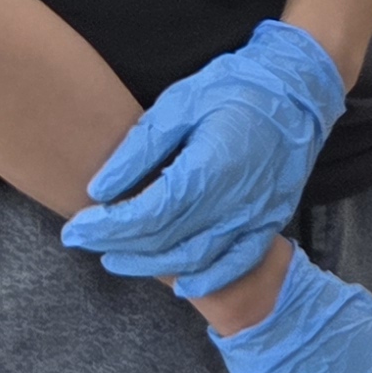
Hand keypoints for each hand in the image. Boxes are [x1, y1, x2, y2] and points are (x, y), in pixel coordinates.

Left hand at [64, 20, 347, 298]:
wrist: (297, 89)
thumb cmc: (234, 88)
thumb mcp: (179, 103)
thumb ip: (140, 149)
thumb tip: (100, 189)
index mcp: (209, 167)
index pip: (148, 213)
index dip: (107, 227)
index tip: (74, 229)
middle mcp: (234, 200)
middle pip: (166, 240)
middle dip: (119, 246)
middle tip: (83, 242)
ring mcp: (256, 215)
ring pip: (196, 258)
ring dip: (152, 265)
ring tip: (116, 259)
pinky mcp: (270, 220)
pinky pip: (238, 262)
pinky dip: (208, 278)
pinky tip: (181, 284)